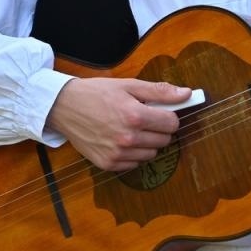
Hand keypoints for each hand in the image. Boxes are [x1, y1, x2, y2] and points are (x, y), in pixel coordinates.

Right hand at [44, 77, 191, 171]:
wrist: (64, 107)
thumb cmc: (96, 93)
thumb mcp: (128, 85)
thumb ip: (159, 91)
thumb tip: (186, 94)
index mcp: (135, 116)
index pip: (172, 123)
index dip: (168, 116)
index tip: (159, 112)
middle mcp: (128, 138)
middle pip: (164, 140)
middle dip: (158, 129)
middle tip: (142, 119)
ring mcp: (118, 154)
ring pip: (151, 154)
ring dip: (146, 143)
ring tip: (130, 129)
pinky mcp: (108, 164)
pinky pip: (134, 164)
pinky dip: (132, 154)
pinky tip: (119, 140)